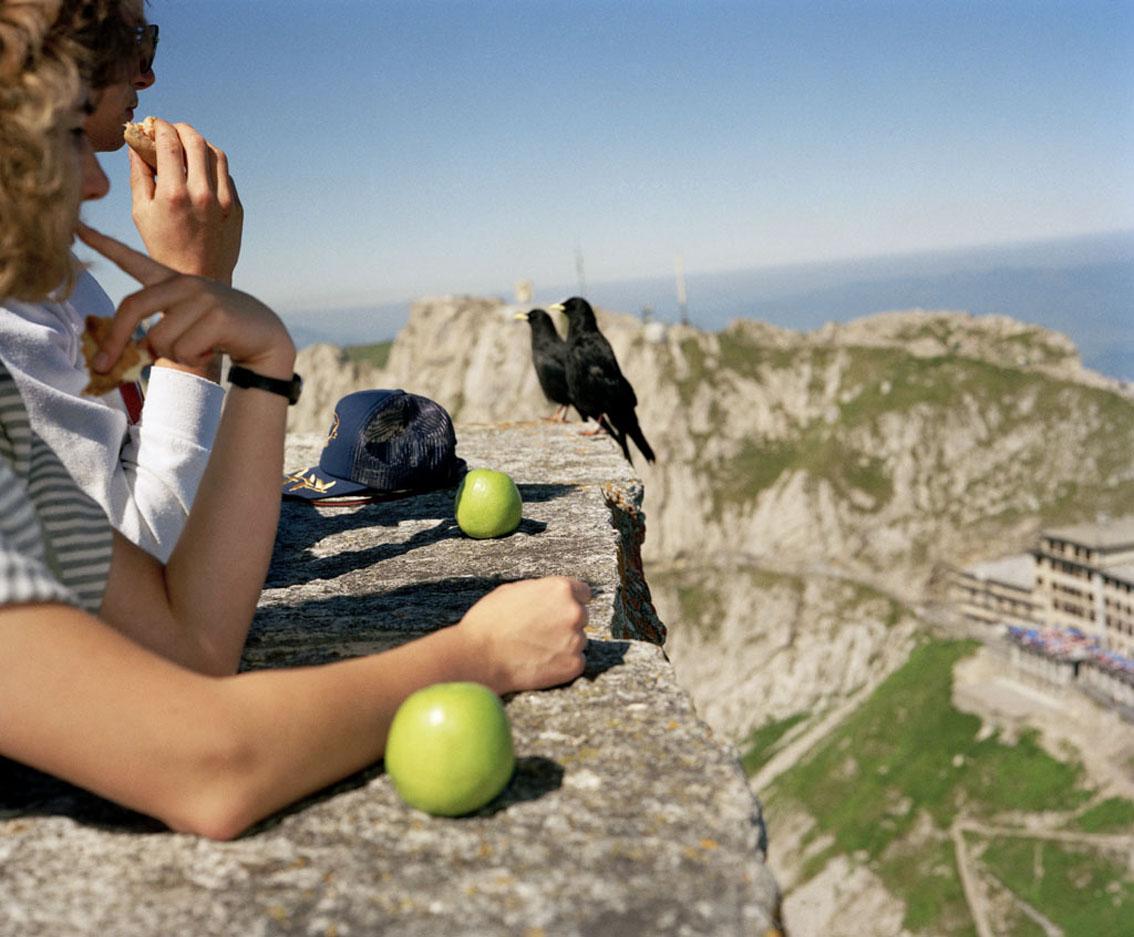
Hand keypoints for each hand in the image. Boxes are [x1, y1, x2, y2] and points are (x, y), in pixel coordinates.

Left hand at [76, 224, 294, 378]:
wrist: (265, 336)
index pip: (133, 260)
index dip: (104, 245)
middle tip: (101, 367)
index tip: (76, 229)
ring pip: (159, 339)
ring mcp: (202, 296)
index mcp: (173, 282)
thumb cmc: (220, 333)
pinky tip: (211, 350)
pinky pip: (184, 350)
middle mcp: (184, 283)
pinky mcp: (217, 315)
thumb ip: (158, 331)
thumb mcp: (186, 325)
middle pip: (132, 307)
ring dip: (173, 356)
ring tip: (195, 350)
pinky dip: (193, 360)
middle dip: (114, 342)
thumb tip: (132, 355)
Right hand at [130, 119, 242, 283]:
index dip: (159, 126)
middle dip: (180, 128)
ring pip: (216, 154)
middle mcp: (202, 194)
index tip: (153, 124)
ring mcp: (224, 200)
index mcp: (173, 194)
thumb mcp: (141, 213)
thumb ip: (138, 175)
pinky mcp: (236, 207)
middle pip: (196, 140)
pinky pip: (226, 175)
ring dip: (200, 143)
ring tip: (186, 146)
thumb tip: (136, 145)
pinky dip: (212, 165)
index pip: (168, 142)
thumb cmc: (163, 247)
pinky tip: (200, 170)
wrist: (200, 278)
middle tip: (170, 130)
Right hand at [457, 577, 590, 693]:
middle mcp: (574, 612)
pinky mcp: (573, 665)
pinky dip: (561, 664)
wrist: (478, 656)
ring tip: (534, 649)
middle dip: (565, 624)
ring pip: (577, 641)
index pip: (583, 593)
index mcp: (561, 589)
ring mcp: (576, 640)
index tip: (559, 611)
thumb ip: (540, 591)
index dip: (569, 602)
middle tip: (540, 633)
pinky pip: (575, 662)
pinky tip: (539, 663)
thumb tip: (551, 595)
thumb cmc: (489, 621)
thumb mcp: (513, 591)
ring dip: (563, 645)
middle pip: (581, 617)